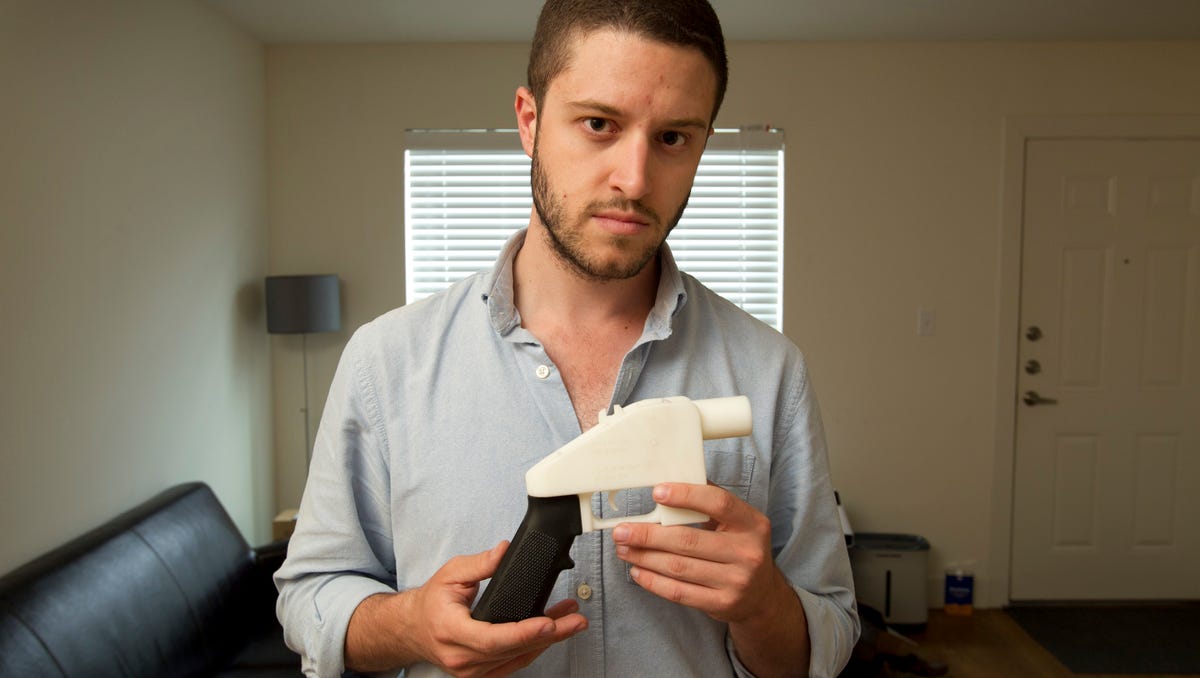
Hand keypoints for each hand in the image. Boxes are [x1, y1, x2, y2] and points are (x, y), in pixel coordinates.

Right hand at [347, 541, 587, 676]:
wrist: (412, 629)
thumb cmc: (431, 602)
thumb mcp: (451, 574)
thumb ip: (479, 564)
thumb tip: (504, 551)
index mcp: (452, 631)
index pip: (492, 638)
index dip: (523, 632)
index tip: (548, 623)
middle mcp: (462, 657)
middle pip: (512, 651)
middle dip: (550, 635)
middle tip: (575, 620)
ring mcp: (472, 671)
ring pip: (518, 659)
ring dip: (548, 641)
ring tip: (572, 621)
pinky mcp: (482, 673)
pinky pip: (514, 663)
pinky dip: (535, 647)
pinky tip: (553, 631)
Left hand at [612, 483, 789, 623]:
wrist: (763, 596)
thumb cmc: (741, 549)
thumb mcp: (739, 523)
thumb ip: (710, 503)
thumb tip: (670, 483)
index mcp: (753, 523)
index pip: (719, 503)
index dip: (686, 496)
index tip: (657, 493)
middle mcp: (748, 552)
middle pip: (688, 540)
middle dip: (648, 534)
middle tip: (622, 530)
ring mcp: (736, 581)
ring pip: (678, 567)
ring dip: (644, 557)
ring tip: (624, 549)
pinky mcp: (722, 604)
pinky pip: (679, 592)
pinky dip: (653, 581)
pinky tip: (638, 570)